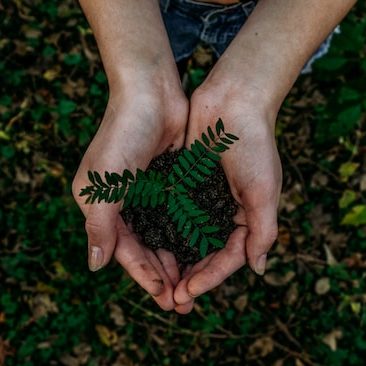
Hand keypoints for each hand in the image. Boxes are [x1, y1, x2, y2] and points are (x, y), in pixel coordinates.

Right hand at [72, 81, 191, 310]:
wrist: (151, 94)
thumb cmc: (123, 134)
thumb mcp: (103, 183)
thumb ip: (99, 225)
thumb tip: (95, 265)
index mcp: (103, 205)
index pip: (124, 250)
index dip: (143, 274)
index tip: (164, 295)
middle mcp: (125, 203)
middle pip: (145, 248)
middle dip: (163, 274)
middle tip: (182, 301)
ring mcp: (149, 193)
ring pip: (163, 236)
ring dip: (177, 259)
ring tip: (193, 283)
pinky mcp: (170, 183)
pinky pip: (178, 216)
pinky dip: (187, 235)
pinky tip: (200, 251)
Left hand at [174, 82, 281, 306]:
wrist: (232, 102)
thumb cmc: (254, 145)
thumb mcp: (264, 190)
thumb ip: (263, 230)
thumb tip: (258, 269)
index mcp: (246, 216)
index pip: (228, 257)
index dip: (210, 277)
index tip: (189, 292)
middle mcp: (223, 211)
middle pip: (205, 253)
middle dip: (190, 275)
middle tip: (171, 298)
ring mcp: (202, 198)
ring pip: (186, 237)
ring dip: (175, 259)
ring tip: (159, 281)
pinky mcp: (184, 184)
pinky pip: (173, 212)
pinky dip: (164, 230)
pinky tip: (150, 246)